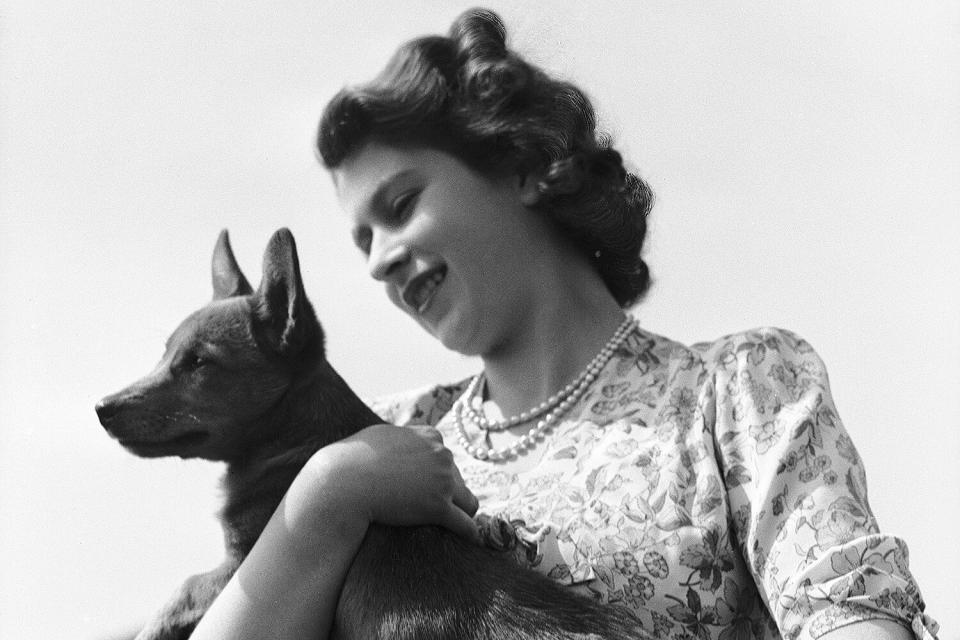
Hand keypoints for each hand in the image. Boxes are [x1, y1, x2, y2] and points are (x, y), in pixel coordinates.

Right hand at [286, 424, 479, 546]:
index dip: (436, 473)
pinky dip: (468, 532)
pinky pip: (465, 523)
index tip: (427, 487)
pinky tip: (470, 540)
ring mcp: (442, 481)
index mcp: (429, 436)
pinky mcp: (438, 508)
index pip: (444, 456)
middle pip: (457, 478)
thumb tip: (398, 438)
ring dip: (462, 512)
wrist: (344, 482)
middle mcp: (441, 455)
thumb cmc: (352, 461)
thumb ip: (398, 439)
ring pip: (468, 500)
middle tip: (432, 509)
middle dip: (447, 493)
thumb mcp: (379, 437)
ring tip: (456, 525)